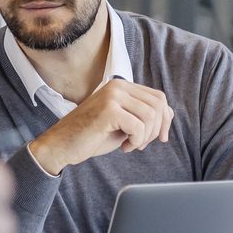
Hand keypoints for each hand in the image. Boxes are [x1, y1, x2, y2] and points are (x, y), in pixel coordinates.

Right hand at [28, 82, 173, 175]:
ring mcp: (113, 96)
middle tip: (141, 143)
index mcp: (122, 86)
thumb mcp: (123, 123)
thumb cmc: (91, 136)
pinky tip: (123, 147)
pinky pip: (138, 126)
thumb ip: (144, 115)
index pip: (158, 97)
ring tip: (130, 144)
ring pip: (151, 116)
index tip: (158, 137)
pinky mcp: (109, 110)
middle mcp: (118, 86)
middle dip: (156, 129)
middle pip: (158, 105)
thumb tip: (170, 114)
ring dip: (145, 137)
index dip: (164, 119)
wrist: (62, 145)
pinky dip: (136, 141)